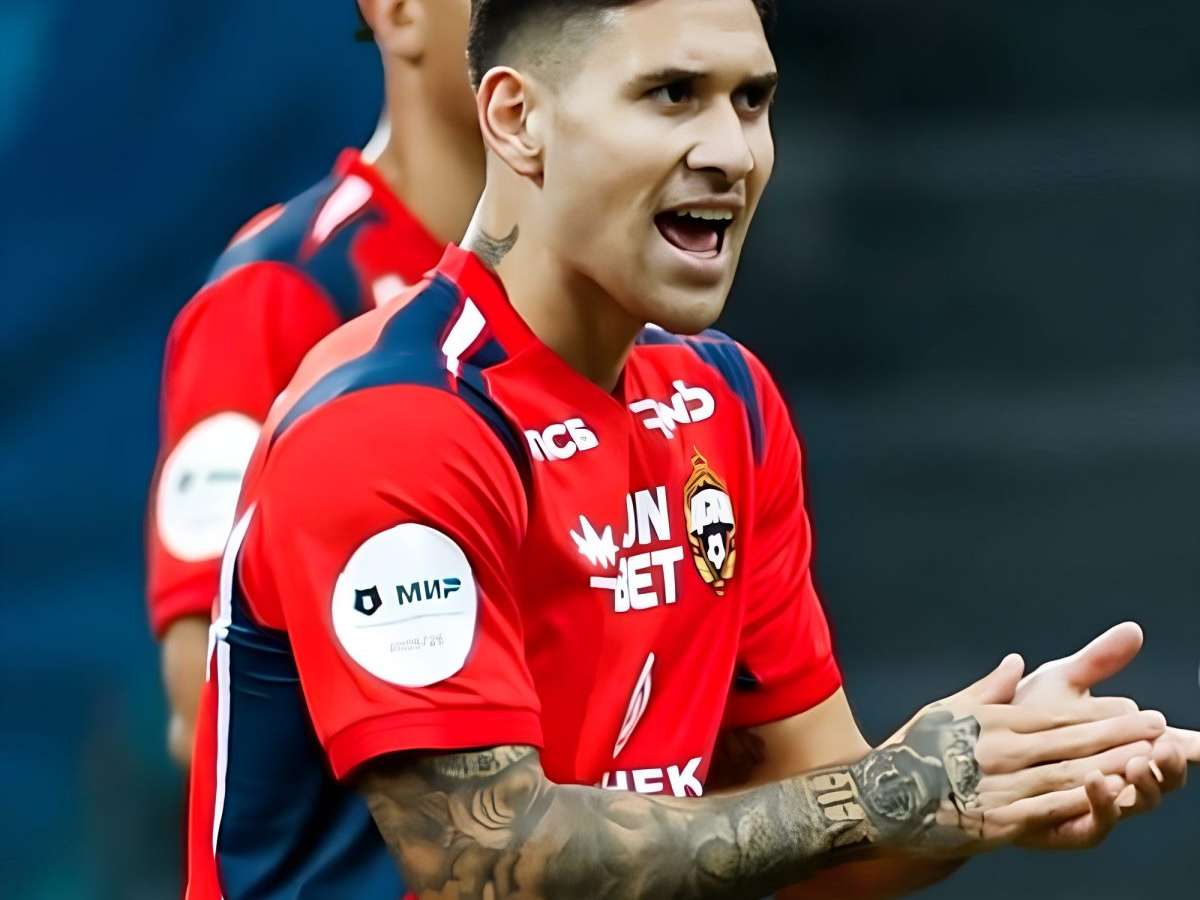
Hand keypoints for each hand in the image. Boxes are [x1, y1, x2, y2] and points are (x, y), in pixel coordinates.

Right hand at [877, 656, 1165, 858]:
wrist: (877, 799)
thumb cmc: (912, 750)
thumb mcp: (945, 708)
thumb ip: (988, 688)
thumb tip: (1015, 661)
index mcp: (991, 722)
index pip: (1057, 715)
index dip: (1101, 713)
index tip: (1136, 710)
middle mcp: (1000, 752)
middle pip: (1071, 742)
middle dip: (1119, 734)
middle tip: (1159, 726)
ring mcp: (1001, 788)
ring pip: (1068, 775)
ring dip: (1111, 766)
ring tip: (1148, 760)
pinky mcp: (998, 823)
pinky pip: (1049, 813)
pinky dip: (1082, 804)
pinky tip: (1109, 798)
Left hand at [1013, 622, 1196, 846]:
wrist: (972, 754)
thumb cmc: (1020, 714)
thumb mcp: (1061, 682)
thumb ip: (1098, 660)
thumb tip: (1134, 630)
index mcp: (1121, 742)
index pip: (1168, 744)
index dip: (1191, 745)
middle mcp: (1118, 776)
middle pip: (1163, 778)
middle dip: (1170, 764)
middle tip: (1163, 745)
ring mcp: (1097, 804)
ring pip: (1137, 802)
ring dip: (1143, 783)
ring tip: (1136, 760)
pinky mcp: (1070, 826)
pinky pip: (1096, 824)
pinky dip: (1102, 804)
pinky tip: (1095, 780)